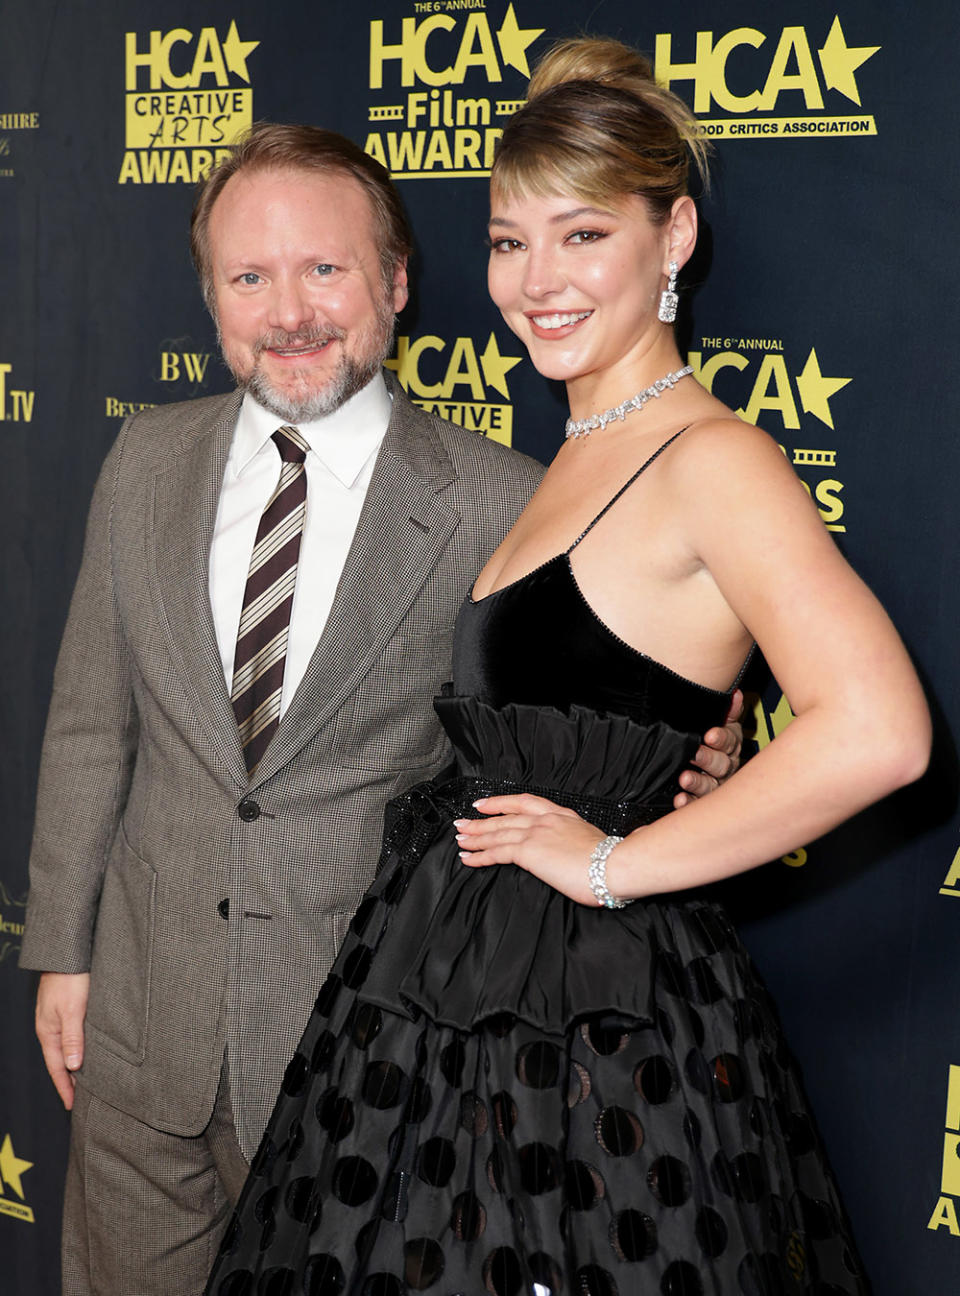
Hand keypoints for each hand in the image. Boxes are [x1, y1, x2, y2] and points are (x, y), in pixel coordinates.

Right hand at [36, 971, 89, 1109]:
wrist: (66, 954)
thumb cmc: (69, 979)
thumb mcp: (73, 1010)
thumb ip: (73, 1038)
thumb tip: (73, 1067)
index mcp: (49, 1032)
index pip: (57, 1068)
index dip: (65, 1087)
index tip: (72, 1105)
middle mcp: (51, 1028)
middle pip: (60, 1061)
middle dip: (69, 1080)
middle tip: (81, 1098)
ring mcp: (57, 1019)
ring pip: (66, 1049)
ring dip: (74, 1065)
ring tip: (86, 1080)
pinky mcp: (66, 1009)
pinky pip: (70, 1036)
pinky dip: (77, 1049)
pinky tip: (86, 1051)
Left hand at [455, 793, 605, 904]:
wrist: (613, 865)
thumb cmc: (610, 861)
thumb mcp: (591, 842)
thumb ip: (577, 842)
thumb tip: (577, 851)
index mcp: (561, 815)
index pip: (524, 803)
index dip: (501, 802)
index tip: (485, 804)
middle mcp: (545, 820)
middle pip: (505, 817)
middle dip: (481, 821)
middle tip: (462, 823)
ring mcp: (535, 833)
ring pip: (497, 833)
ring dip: (475, 837)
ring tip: (460, 839)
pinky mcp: (528, 851)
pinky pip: (496, 852)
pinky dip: (479, 855)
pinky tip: (468, 857)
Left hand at [673, 688, 743, 808]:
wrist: (694, 760)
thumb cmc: (710, 739)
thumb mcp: (719, 721)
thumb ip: (727, 710)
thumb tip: (736, 693)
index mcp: (730, 745)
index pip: (730, 741)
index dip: (722, 738)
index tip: (710, 735)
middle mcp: (725, 766)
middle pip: (722, 764)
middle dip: (708, 759)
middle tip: (694, 754)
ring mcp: (715, 785)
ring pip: (710, 786)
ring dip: (697, 782)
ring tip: (684, 778)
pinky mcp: (702, 800)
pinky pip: (696, 803)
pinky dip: (688, 801)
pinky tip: (679, 799)